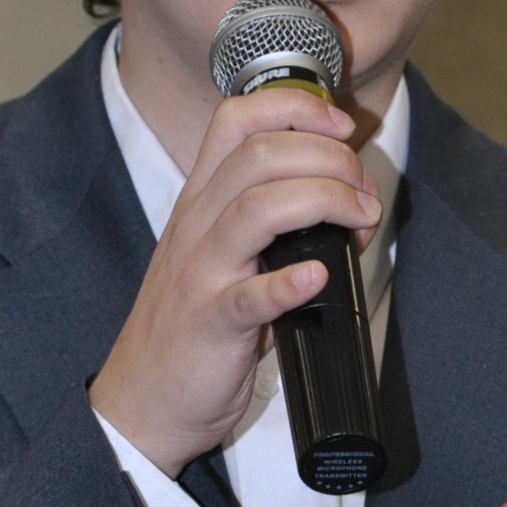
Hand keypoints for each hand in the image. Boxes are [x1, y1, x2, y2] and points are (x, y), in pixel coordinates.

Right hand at [90, 85, 379, 477]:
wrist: (143, 399)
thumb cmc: (191, 325)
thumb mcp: (221, 254)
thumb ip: (271, 222)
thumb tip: (346, 204)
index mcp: (201, 199)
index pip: (237, 119)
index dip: (295, 107)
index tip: (341, 125)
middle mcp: (197, 224)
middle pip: (259, 154)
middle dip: (328, 157)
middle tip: (363, 192)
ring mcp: (201, 273)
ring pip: (257, 208)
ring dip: (323, 201)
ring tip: (360, 220)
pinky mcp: (210, 324)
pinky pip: (249, 296)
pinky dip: (288, 282)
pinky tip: (318, 275)